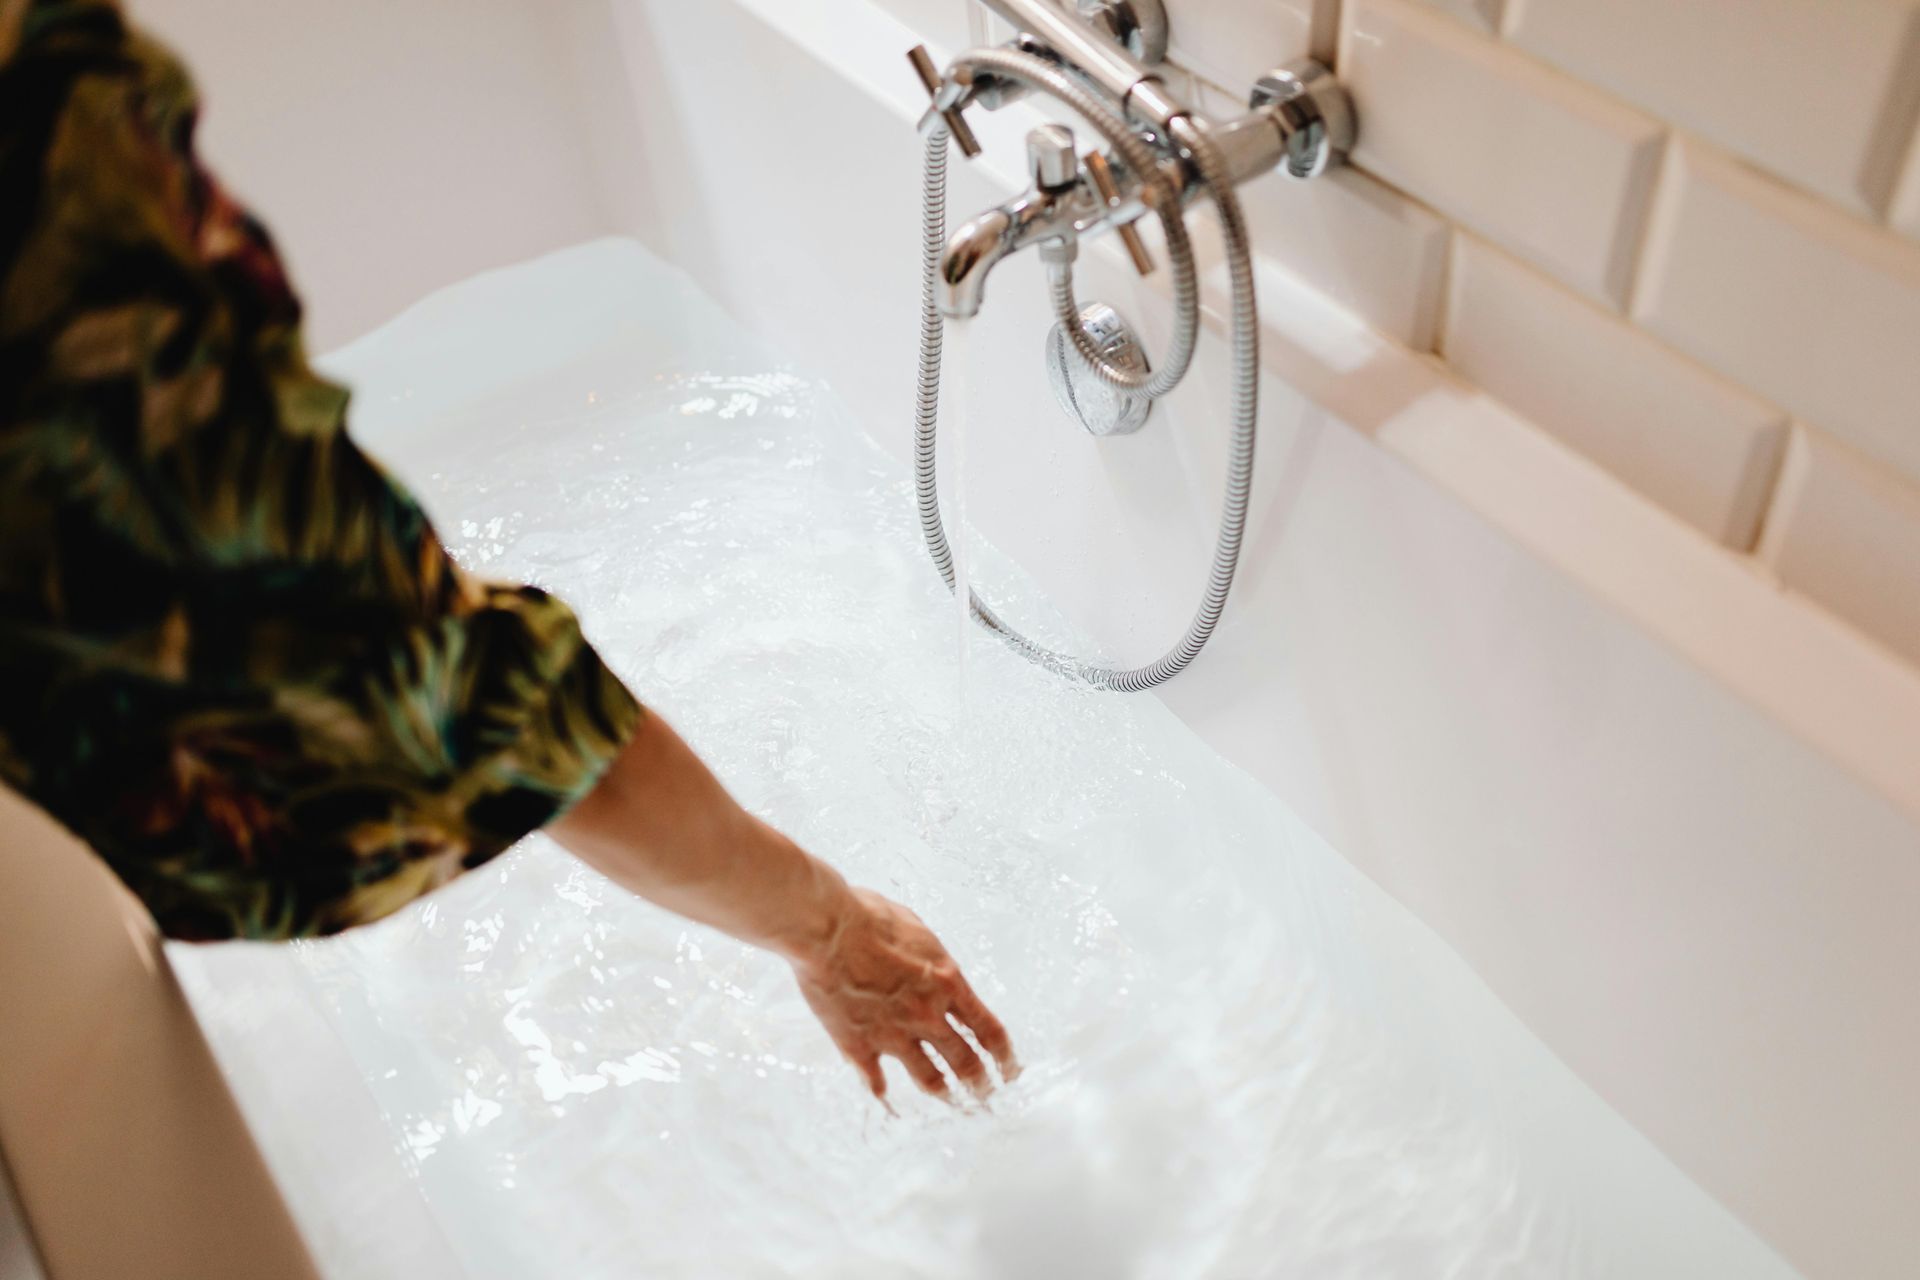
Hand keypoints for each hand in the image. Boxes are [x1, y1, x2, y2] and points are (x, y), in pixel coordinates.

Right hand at [792, 887, 1017, 1102]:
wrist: (828, 929)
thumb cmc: (869, 917)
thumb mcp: (919, 933)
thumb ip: (932, 963)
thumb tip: (936, 972)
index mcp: (947, 983)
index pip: (988, 1030)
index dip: (1004, 1056)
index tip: (1010, 1070)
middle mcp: (927, 1015)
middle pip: (965, 1061)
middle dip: (980, 1083)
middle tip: (986, 1094)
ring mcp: (894, 1034)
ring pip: (929, 1078)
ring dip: (944, 1092)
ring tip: (951, 1101)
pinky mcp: (859, 1045)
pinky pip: (875, 1080)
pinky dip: (882, 1091)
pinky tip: (885, 1096)